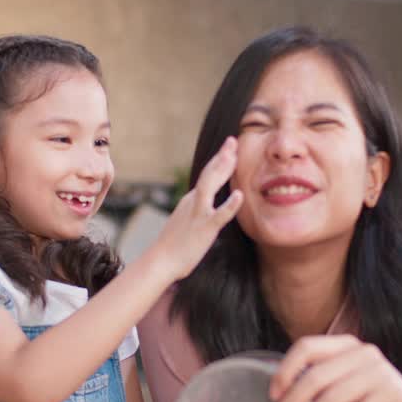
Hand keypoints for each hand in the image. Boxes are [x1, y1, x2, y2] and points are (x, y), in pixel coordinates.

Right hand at [146, 137, 243, 281]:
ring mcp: (199, 214)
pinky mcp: (205, 228)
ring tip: (233, 155)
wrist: (161, 261)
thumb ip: (195, 209)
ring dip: (222, 169)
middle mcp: (194, 202)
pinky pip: (219, 215)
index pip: (207, 175)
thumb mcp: (185, 220)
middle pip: (209, 174)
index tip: (229, 148)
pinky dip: (230, 204)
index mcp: (192, 200)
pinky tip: (240, 195)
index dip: (219, 161)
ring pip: (210, 186)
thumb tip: (202, 203)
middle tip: (233, 141)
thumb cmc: (173, 245)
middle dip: (222, 157)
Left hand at [266, 335, 401, 401]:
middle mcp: (363, 353)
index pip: (306, 347)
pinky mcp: (391, 396)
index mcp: (346, 344)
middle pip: (315, 377)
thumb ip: (315, 381)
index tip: (272, 396)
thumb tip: (276, 397)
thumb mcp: (340, 383)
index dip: (285, 370)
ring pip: (332, 400)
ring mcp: (379, 373)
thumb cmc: (365, 398)